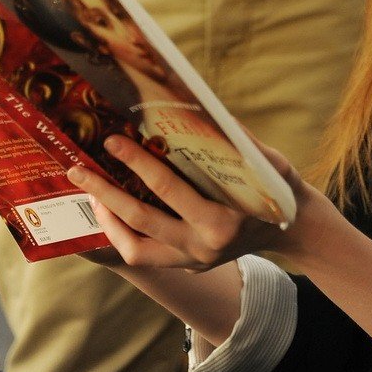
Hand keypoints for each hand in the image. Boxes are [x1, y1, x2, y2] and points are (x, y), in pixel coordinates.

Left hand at [67, 133, 321, 272]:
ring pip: (136, 247)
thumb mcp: (266, 161)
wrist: (293, 228)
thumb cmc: (278, 186)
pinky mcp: (187, 267)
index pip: (170, 189)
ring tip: (90, 193)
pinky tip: (111, 211)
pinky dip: (123, 234)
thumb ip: (234, 139)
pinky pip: (145, 255)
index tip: (113, 141)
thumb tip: (194, 105)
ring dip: (108, 220)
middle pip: (141, 220)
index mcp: (223, 221)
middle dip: (105, 193)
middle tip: (79, 169)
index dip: (138, 163)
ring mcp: (194, 261)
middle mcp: (204, 246)